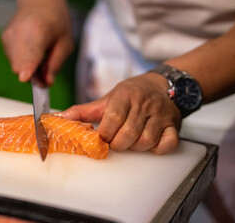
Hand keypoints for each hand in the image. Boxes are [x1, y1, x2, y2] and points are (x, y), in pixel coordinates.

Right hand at [1, 4, 72, 84]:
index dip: (28, 68)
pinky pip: (13, 60)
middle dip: (32, 75)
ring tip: (40, 53)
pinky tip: (31, 49)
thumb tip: (47, 83)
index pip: (30, 53)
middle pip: (19, 66)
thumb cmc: (56, 23)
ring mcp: (8, 36)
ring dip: (28, 68)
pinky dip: (22, 61)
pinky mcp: (4, 39)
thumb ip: (56, 64)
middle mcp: (19, 32)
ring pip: (15, 66)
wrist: (39, 3)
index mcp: (38, 30)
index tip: (25, 77)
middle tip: (46, 71)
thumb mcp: (66, 43)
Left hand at [60, 73, 181, 153]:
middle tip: (115, 140)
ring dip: (135, 146)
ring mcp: (161, 115)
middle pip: (128, 134)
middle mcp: (144, 104)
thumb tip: (59, 118)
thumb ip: (84, 111)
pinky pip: (167, 144)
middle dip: (117, 143)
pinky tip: (150, 143)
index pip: (112, 119)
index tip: (102, 137)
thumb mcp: (107, 99)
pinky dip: (158, 148)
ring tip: (131, 139)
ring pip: (145, 141)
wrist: (160, 85)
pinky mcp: (174, 125)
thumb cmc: (130, 94)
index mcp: (125, 96)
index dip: (105, 134)